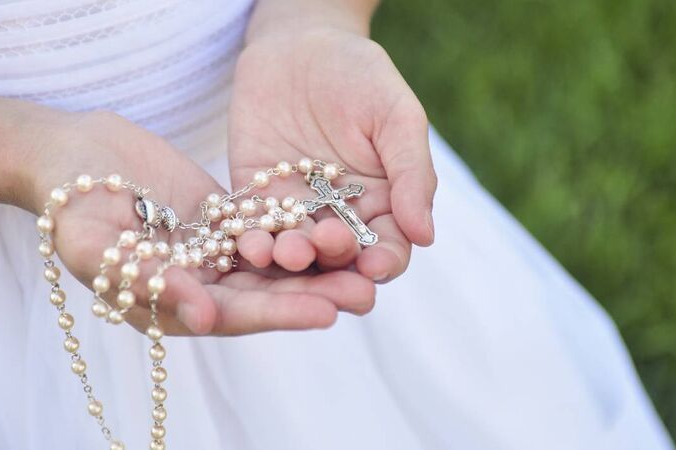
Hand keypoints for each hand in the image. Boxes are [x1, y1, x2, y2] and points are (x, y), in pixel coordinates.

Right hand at [32, 111, 374, 335]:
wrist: (71, 154)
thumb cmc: (69, 203)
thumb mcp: (95, 243)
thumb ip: (146, 279)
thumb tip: (204, 316)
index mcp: (168, 305)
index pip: (231, 315)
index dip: (277, 314)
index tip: (324, 312)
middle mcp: (199, 285)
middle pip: (264, 294)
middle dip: (313, 294)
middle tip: (364, 294)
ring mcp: (213, 252)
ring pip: (272, 262)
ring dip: (317, 263)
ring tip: (366, 262)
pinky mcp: (223, 220)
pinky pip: (265, 223)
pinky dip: (298, 224)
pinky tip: (338, 220)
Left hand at [229, 26, 436, 282]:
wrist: (300, 44)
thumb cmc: (360, 76)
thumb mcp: (396, 116)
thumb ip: (411, 174)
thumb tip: (426, 236)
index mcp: (382, 204)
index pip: (388, 247)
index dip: (384, 262)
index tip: (376, 267)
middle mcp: (338, 216)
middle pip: (339, 258)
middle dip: (333, 260)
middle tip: (325, 245)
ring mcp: (294, 211)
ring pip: (294, 250)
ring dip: (290, 258)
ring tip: (287, 251)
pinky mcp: (252, 198)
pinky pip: (251, 227)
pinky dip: (250, 240)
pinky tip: (249, 244)